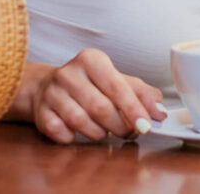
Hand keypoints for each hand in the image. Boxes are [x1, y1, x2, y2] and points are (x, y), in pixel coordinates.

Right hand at [30, 48, 167, 143]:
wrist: (48, 87)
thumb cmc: (90, 85)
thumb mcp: (117, 81)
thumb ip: (141, 93)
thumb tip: (159, 111)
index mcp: (92, 60)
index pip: (117, 87)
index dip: (134, 109)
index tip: (147, 125)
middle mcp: (69, 73)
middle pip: (101, 108)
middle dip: (119, 126)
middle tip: (128, 132)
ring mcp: (52, 93)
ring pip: (82, 122)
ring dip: (99, 133)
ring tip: (105, 131)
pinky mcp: (40, 112)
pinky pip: (62, 133)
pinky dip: (74, 138)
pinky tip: (78, 131)